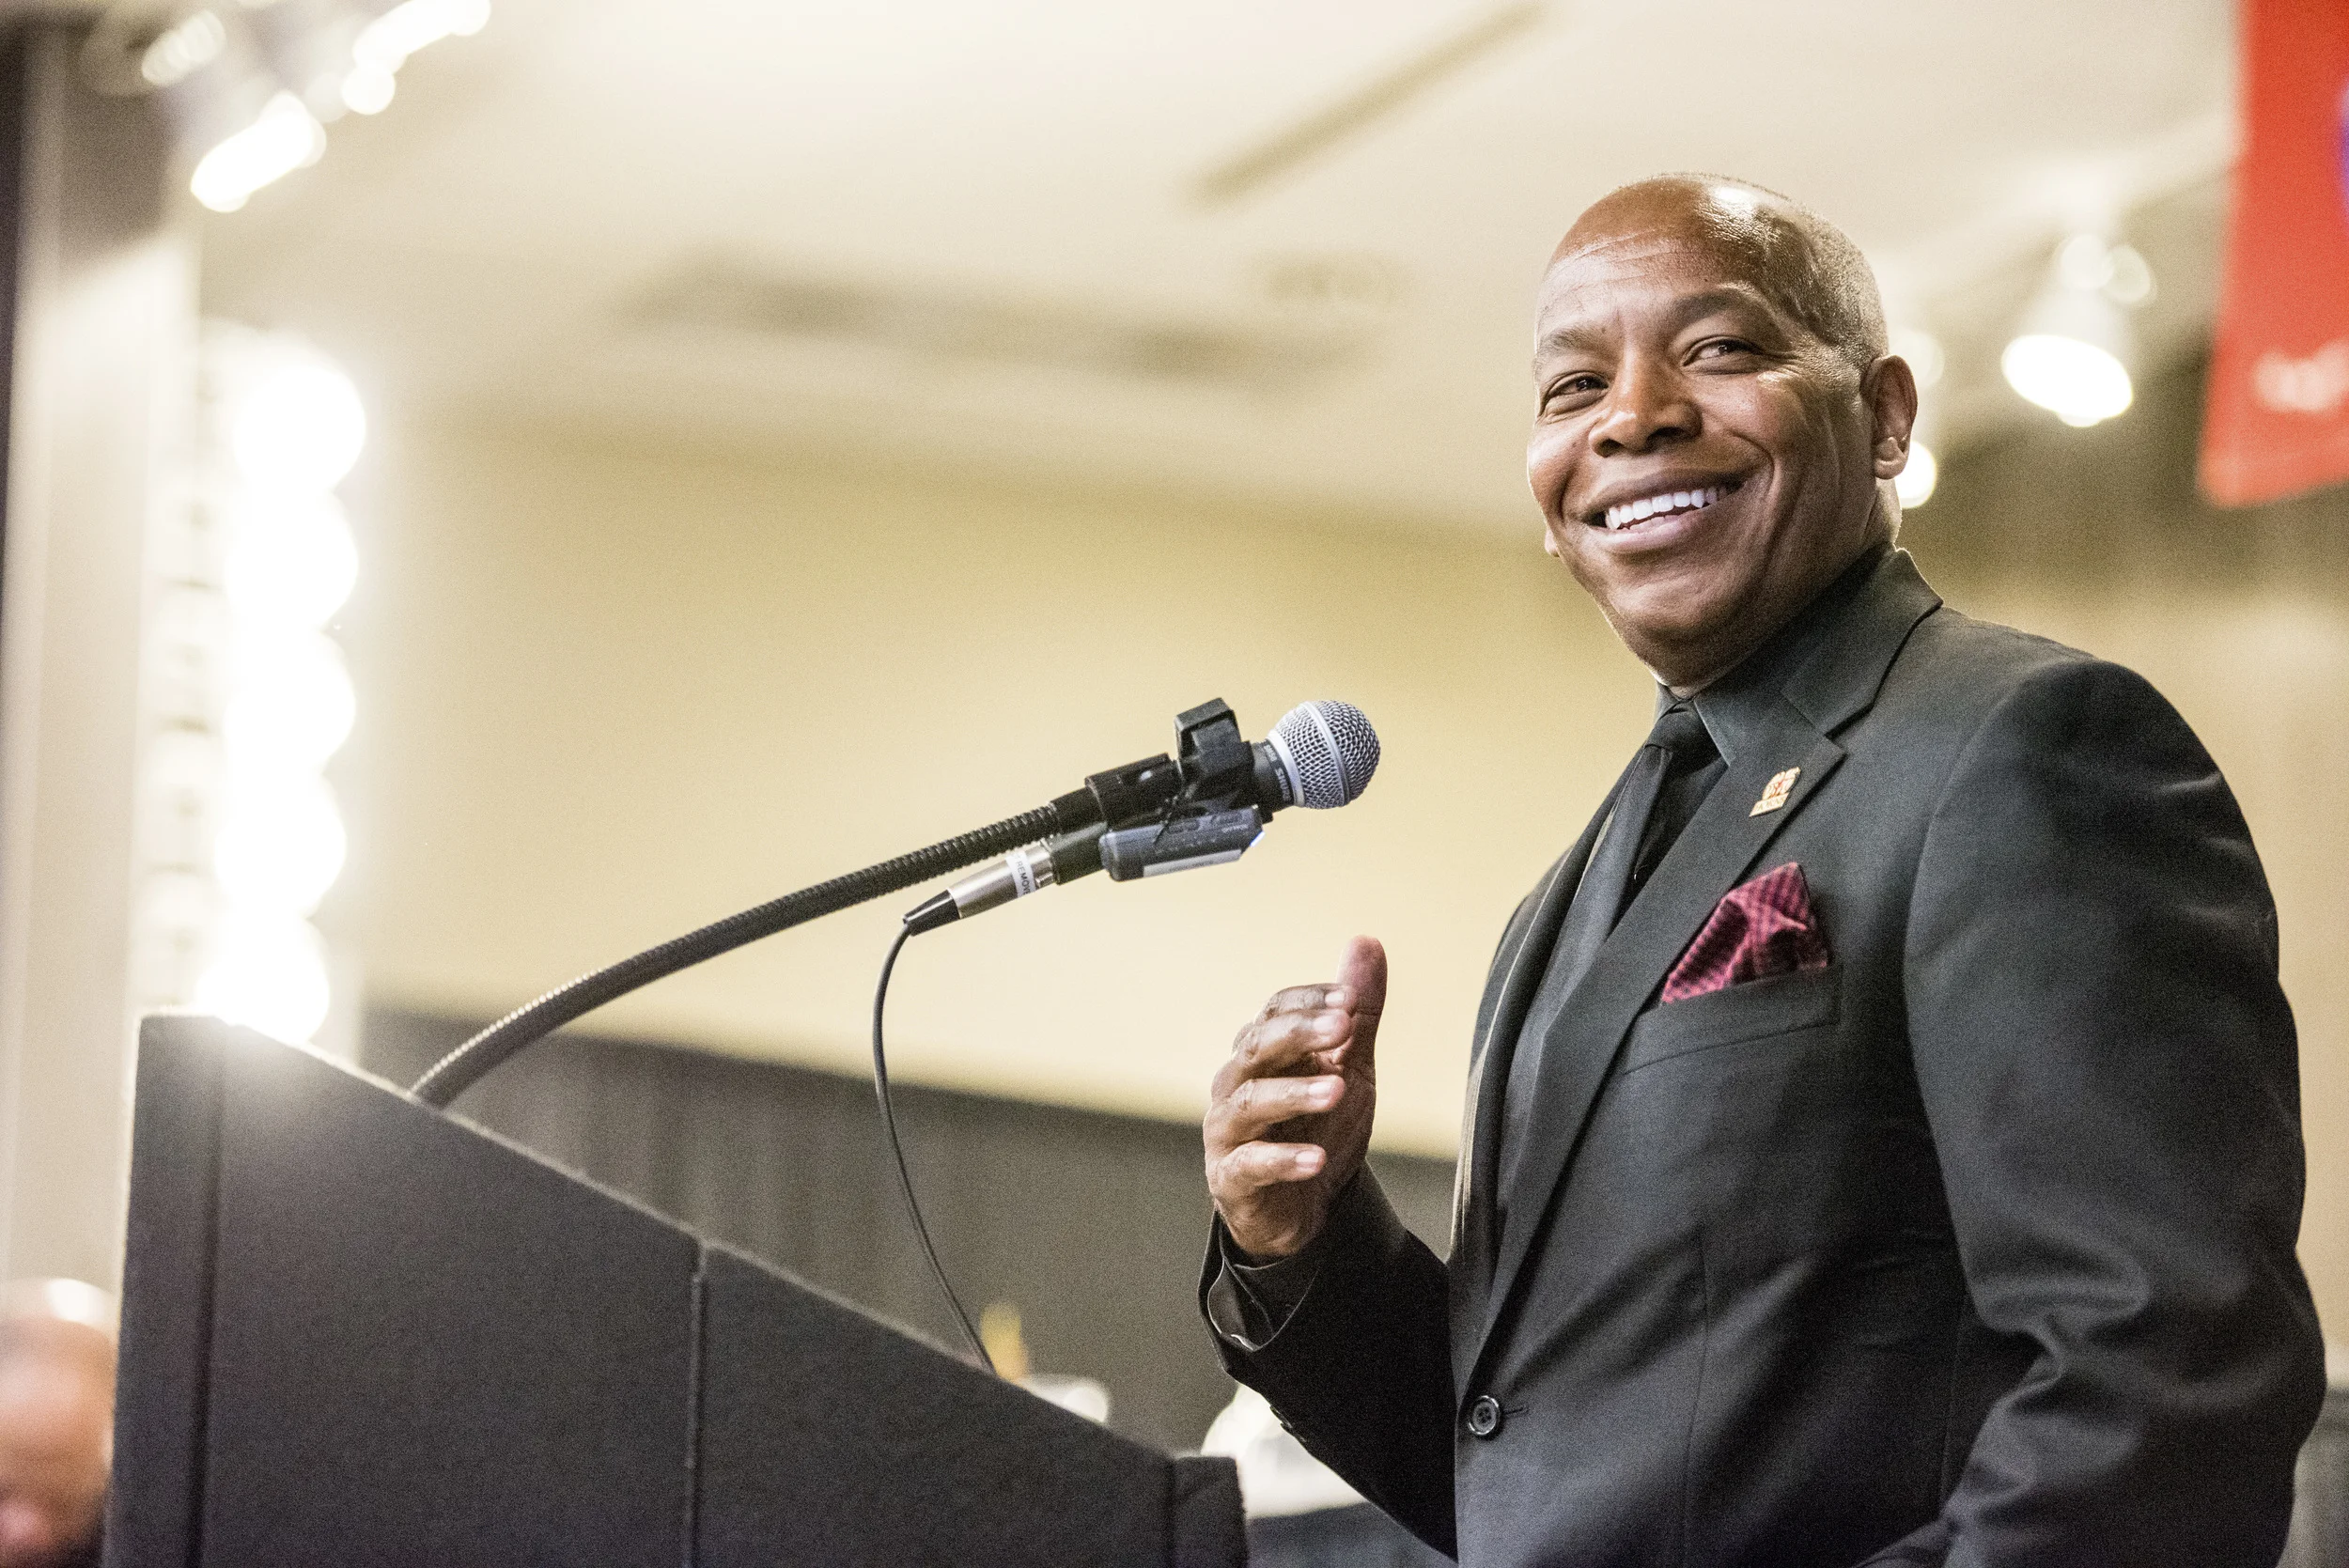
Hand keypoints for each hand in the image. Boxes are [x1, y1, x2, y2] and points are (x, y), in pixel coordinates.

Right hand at [1204, 936, 1385, 1259]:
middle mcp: (1236, 1084)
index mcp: (1262, 1052)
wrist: (1303, 1207)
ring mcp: (1229, 1132)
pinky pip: (1251, 1164)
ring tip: (1336, 1091)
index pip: (1275, 1012)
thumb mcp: (1347, 1065)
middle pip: (1256, 1047)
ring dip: (1294, 1094)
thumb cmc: (1317, 1126)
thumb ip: (1357, 1011)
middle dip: (1298, 1034)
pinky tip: (1316, 1159)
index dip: (1310, 1003)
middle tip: (1343, 1026)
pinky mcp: (1233, 1179)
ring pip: (1251, 1103)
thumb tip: (1366, 941)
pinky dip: (1282, 1160)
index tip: (1351, 1000)